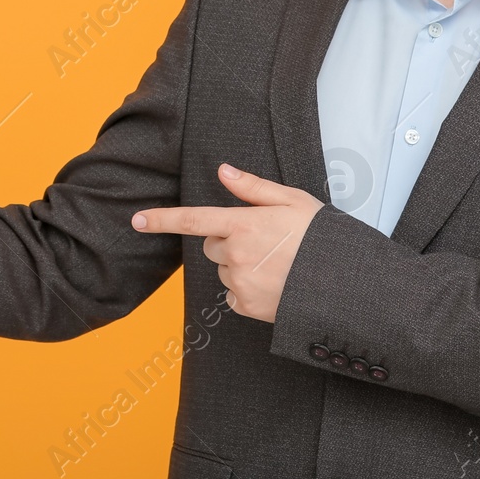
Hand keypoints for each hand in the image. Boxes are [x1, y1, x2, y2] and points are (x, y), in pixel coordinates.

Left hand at [131, 163, 322, 322]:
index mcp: (243, 224)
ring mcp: (240, 283)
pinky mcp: (247, 307)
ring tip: (276, 265)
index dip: (161, 220)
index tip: (136, 220)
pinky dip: (246, 291)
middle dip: (229, 242)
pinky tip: (273, 285)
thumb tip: (223, 171)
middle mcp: (236, 254)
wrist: (343, 282)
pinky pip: (233, 296)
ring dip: (240, 267)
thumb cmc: (320, 236)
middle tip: (265, 242)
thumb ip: (253, 187)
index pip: (192, 220)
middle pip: (212, 246)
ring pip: (224, 271)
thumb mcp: (292, 201)